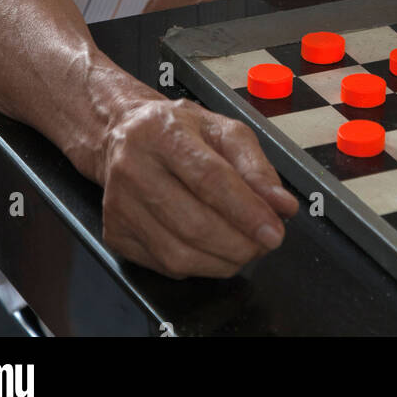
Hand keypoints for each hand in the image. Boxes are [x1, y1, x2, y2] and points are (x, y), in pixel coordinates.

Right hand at [100, 95, 298, 277]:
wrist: (121, 133)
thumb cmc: (178, 130)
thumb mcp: (223, 130)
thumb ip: (257, 166)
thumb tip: (282, 206)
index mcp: (163, 132)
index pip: (209, 179)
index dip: (246, 211)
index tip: (275, 231)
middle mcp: (134, 168)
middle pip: (193, 223)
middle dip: (240, 243)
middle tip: (266, 243)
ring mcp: (119, 205)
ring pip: (178, 254)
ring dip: (223, 260)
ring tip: (245, 248)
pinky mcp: (115, 233)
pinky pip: (164, 266)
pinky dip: (199, 267)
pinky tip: (214, 250)